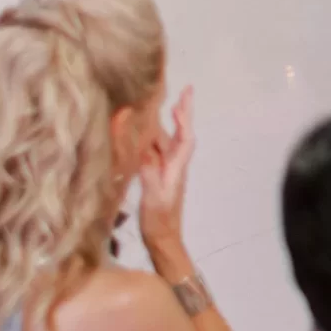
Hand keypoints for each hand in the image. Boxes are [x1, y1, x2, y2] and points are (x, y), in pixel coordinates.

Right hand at [133, 87, 197, 261]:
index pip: (185, 138)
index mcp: (176, 168)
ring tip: (164, 103)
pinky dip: (155, 138)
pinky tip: (146, 134)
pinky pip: (158, 152)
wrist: (164, 240)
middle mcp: (174, 166)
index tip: (183, 100)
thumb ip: (150, 174)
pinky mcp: (159, 177)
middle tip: (185, 90)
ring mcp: (167, 171)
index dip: (184, 119)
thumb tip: (144, 151)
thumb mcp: (153, 197)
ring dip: (168, 122)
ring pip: (168, 141)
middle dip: (182, 113)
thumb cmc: (160, 220)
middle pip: (179, 134)